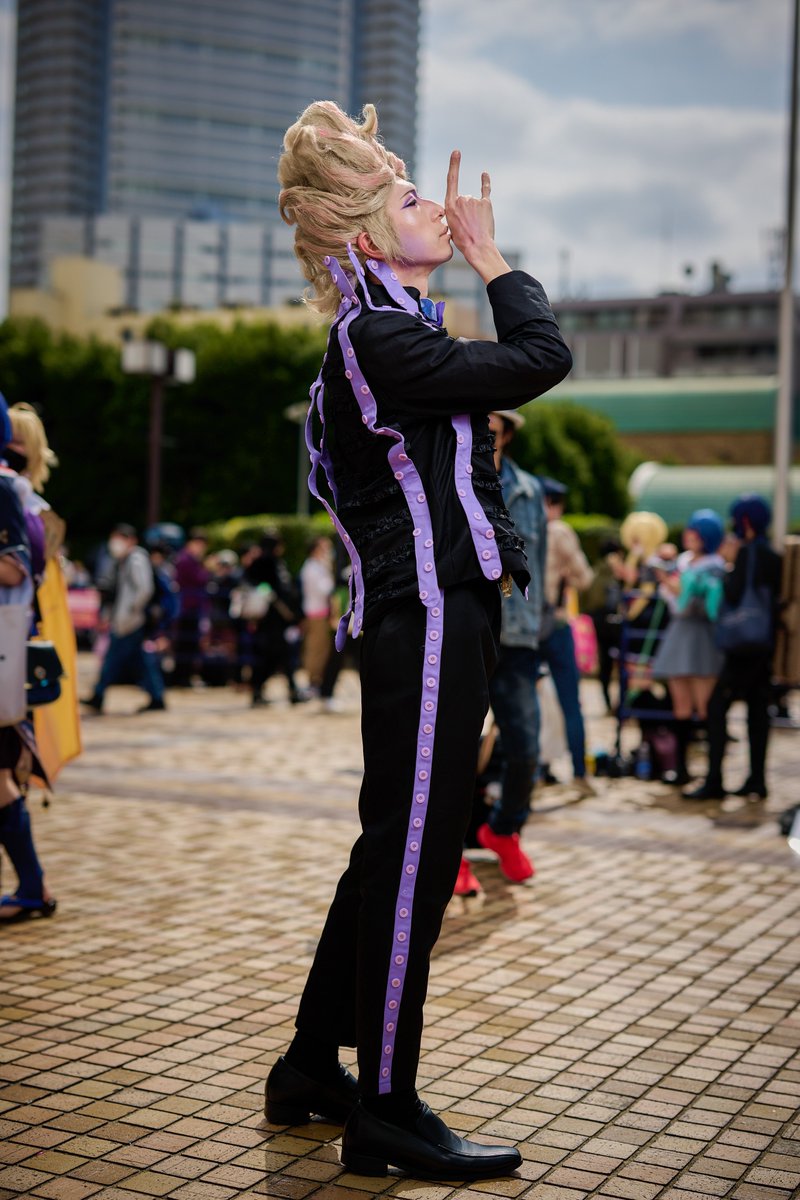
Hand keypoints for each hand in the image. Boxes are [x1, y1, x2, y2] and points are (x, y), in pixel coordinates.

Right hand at [444, 150, 509, 284]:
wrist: (477, 248)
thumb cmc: (463, 240)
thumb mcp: (451, 225)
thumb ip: (455, 211)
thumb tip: (461, 208)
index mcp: (450, 205)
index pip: (452, 180)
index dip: (454, 165)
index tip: (457, 152)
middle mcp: (462, 199)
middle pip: (464, 199)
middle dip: (466, 211)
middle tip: (467, 226)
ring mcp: (474, 200)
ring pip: (474, 202)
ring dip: (475, 212)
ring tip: (475, 226)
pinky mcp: (486, 203)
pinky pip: (485, 190)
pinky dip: (485, 182)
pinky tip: (484, 174)